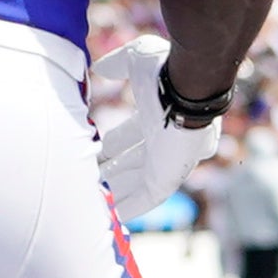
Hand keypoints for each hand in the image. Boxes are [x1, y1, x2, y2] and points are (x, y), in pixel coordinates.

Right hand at [90, 36, 220, 220]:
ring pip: (138, 182)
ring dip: (118, 191)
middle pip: (135, 162)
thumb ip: (118, 64)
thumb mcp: (135, 61)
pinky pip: (148, 197)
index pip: (136, 134)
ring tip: (93, 201)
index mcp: (162, 114)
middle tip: (89, 177)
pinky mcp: (170, 176)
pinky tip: (113, 216)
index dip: (117, 144)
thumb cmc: (165, 71)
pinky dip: (131, 206)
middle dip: (113, 170)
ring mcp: (169, 160)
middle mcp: (167, 140)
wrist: (187, 85)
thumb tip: (99, 68)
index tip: (99, 151)